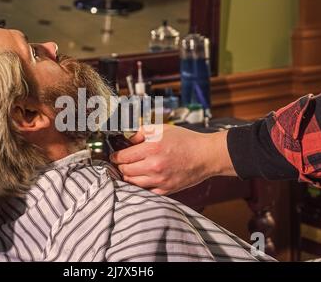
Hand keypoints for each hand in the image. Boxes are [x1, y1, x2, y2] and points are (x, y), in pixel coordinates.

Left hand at [110, 124, 235, 194]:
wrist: (206, 155)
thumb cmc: (185, 140)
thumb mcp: (162, 128)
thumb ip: (141, 132)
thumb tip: (127, 140)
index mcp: (152, 148)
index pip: (123, 157)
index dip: (115, 156)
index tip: (114, 156)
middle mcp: (154, 166)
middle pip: (125, 171)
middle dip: (121, 166)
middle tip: (122, 162)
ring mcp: (160, 180)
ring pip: (132, 183)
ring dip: (128, 176)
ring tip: (131, 170)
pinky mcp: (166, 190)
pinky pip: (145, 191)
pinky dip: (140, 186)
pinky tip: (141, 179)